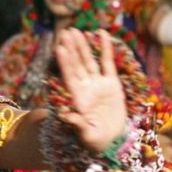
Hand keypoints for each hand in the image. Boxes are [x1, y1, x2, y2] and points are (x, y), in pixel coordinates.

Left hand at [55, 28, 126, 152]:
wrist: (111, 141)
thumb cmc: (95, 141)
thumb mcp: (86, 135)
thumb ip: (76, 124)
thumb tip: (64, 116)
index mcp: (76, 98)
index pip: (68, 76)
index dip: (64, 62)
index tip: (59, 47)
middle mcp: (85, 88)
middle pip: (76, 64)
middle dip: (71, 48)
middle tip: (66, 32)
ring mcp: (97, 84)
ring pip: (89, 61)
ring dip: (82, 46)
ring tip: (76, 31)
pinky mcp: (111, 84)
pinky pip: (108, 63)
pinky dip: (105, 49)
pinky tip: (101, 33)